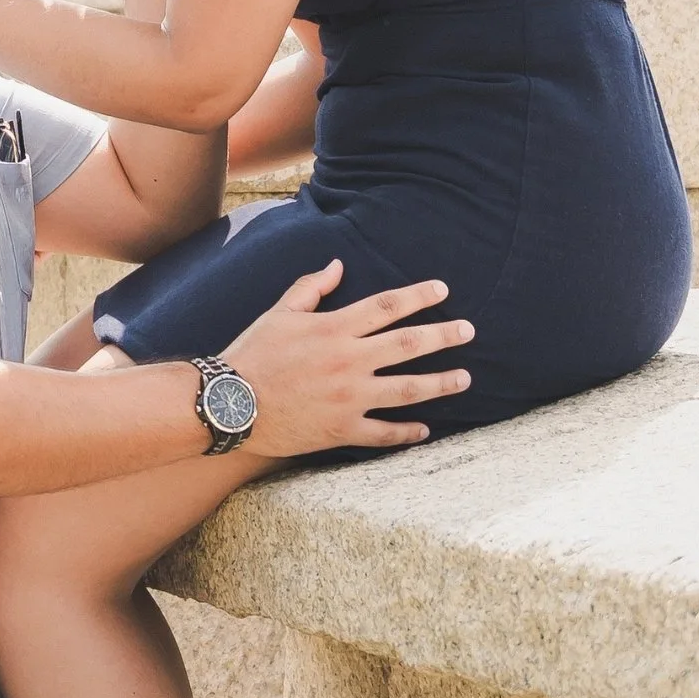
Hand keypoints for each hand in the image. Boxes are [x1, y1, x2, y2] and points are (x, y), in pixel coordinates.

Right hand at [223, 263, 472, 456]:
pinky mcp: (342, 429)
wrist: (229, 404)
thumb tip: (338, 265)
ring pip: (406, 389)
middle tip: (469, 331)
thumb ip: (311, 288)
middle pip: (407, 345)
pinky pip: (383, 432)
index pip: (386, 306)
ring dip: (440, 383)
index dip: (418, 296)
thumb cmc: (252, 354)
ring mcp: (348, 397)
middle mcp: (348, 361)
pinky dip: (407, 432)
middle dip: (443, 336)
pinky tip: (425, 429)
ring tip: (464, 378)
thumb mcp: (279, 313)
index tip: (443, 291)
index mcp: (334, 329)